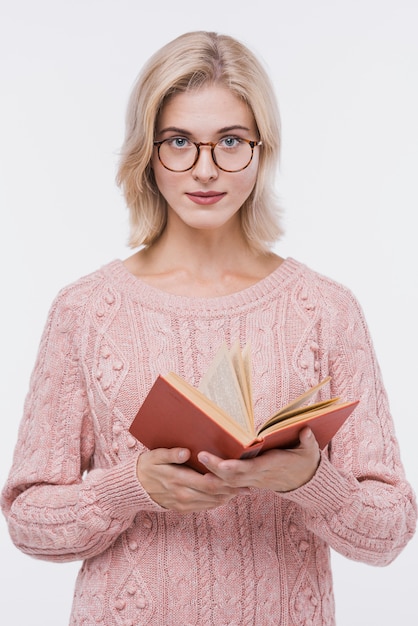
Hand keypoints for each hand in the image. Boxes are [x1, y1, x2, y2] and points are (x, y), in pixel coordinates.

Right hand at [136, 447, 248, 512]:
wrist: (134, 487)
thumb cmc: (147, 467)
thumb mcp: (155, 456)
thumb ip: (171, 454)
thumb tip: (185, 452)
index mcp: (178, 479)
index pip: (208, 483)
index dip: (226, 481)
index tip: (240, 476)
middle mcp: (183, 495)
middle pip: (214, 495)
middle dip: (232, 491)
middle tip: (248, 485)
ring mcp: (182, 504)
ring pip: (211, 503)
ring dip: (227, 498)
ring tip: (241, 491)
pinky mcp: (182, 509)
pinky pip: (204, 508)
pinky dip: (217, 502)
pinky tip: (225, 496)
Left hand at [197, 428, 320, 492]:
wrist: (305, 481)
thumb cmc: (305, 461)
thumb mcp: (310, 451)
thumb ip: (308, 441)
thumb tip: (306, 430)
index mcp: (273, 466)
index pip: (251, 469)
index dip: (236, 468)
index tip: (222, 464)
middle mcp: (260, 476)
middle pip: (235, 477)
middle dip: (217, 468)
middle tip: (201, 455)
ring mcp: (254, 481)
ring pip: (230, 482)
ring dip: (214, 475)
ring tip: (199, 462)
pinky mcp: (251, 482)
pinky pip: (232, 485)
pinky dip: (219, 481)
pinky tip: (205, 473)